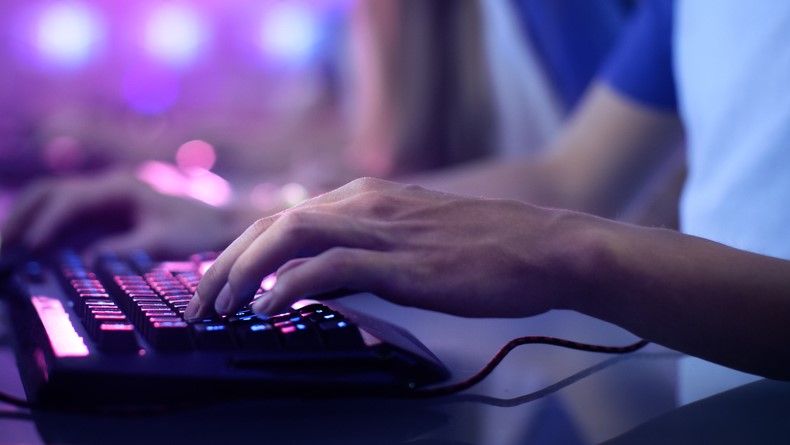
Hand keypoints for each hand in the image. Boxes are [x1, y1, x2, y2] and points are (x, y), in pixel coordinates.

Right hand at [3, 169, 240, 258]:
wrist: (226, 220)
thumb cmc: (201, 229)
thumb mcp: (165, 242)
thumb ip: (125, 249)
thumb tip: (87, 261)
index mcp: (121, 187)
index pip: (70, 199)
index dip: (47, 222)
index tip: (32, 247)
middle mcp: (109, 186)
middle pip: (51, 193)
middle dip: (21, 216)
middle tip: (0, 246)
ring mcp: (107, 198)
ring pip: (55, 201)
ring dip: (28, 221)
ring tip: (5, 249)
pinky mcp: (110, 213)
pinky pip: (69, 217)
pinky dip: (47, 231)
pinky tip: (32, 252)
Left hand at [187, 178, 591, 318]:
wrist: (545, 249)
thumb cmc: (487, 250)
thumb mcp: (415, 241)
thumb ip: (368, 253)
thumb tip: (325, 282)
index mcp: (368, 197)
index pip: (286, 217)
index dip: (243, 248)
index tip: (219, 280)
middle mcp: (367, 203)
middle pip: (275, 223)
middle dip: (227, 260)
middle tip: (201, 298)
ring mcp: (383, 228)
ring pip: (290, 235)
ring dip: (245, 270)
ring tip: (221, 305)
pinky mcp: (401, 260)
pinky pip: (329, 266)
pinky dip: (288, 284)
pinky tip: (268, 307)